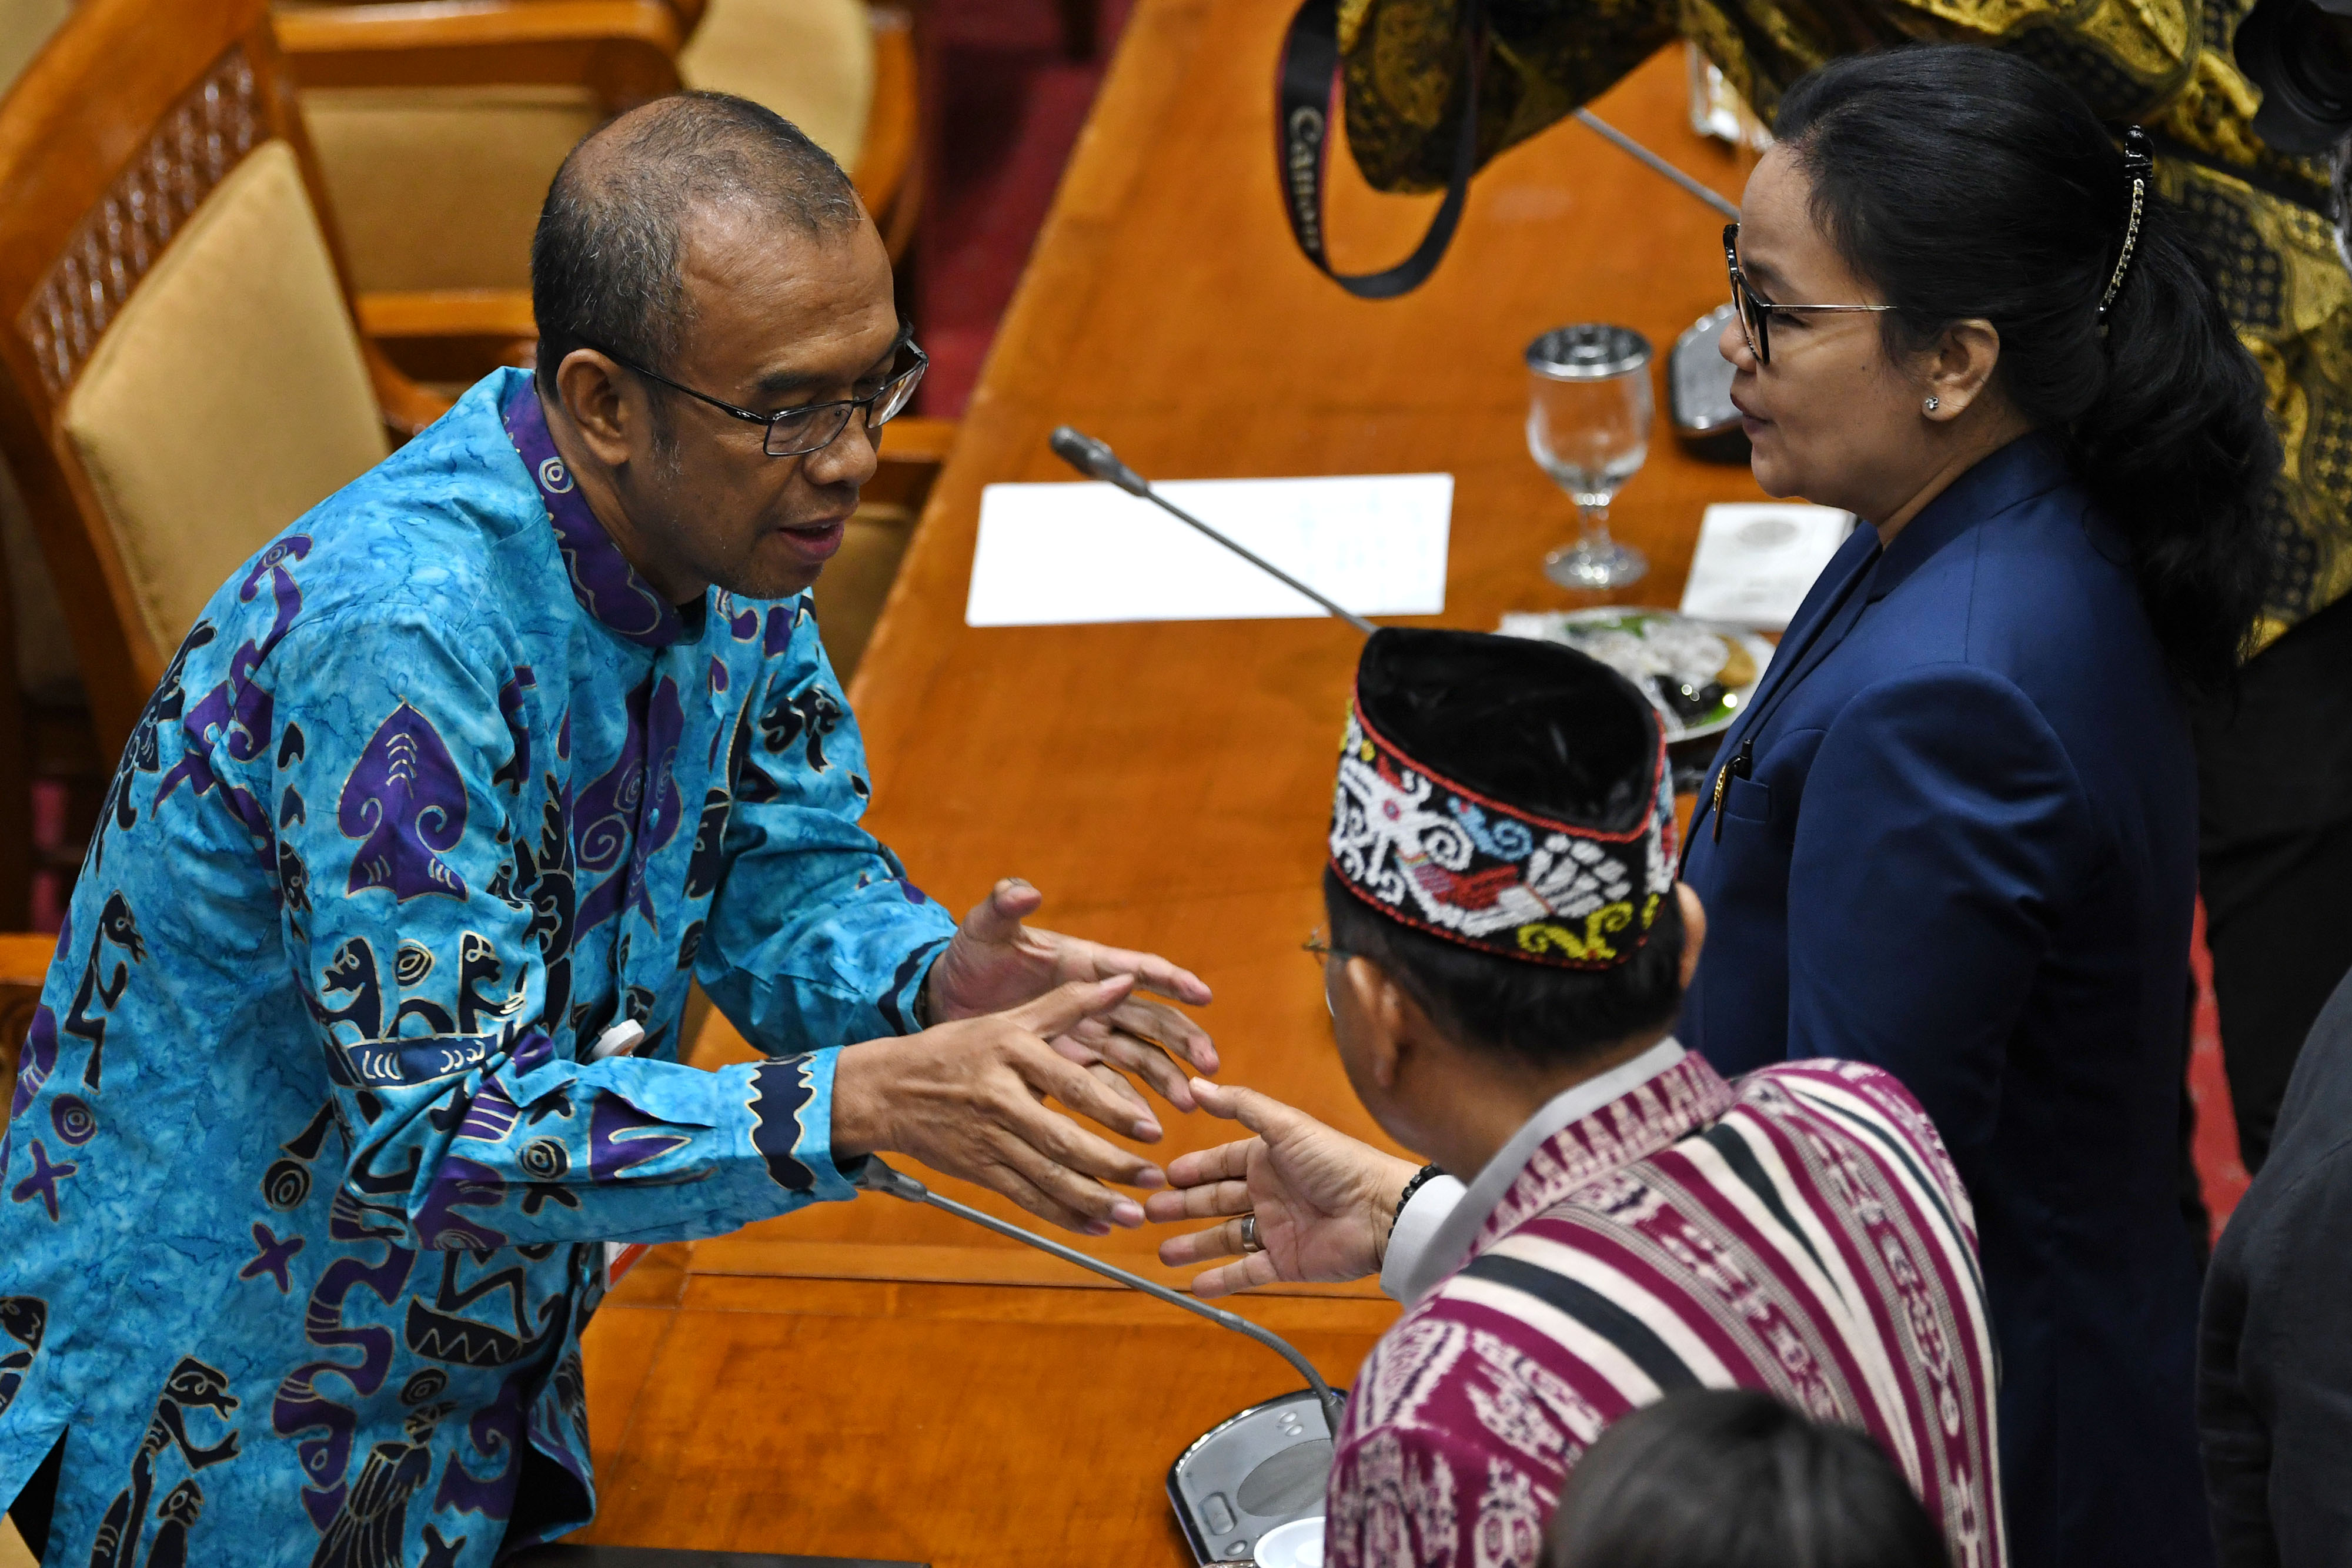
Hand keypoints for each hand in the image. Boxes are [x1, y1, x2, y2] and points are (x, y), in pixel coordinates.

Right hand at [833, 976, 1173, 1234]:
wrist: (888, 1090)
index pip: (1072, 1087)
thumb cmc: (956, 1049)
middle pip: (1062, 1140)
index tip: (1153, 1131)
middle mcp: (1000, 1099)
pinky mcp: (978, 1170)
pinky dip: (1061, 1215)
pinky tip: (1095, 1227)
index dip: (1114, 1111)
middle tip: (1153, 1179)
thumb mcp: (1009, 1020)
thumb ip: (1069, 1003)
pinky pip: (1025, 1197)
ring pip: (1046, 1176)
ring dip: (1092, 1199)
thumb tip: (1126, 981)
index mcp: (1012, 1054)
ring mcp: (987, 1139)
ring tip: (1132, 1214)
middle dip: (1111, 1165)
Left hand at [924, 878, 1218, 1109]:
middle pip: (1152, 1018)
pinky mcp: (1072, 1066)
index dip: (1170, 980)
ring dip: (1167, 1077)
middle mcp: (1095, 1000)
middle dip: (1184, 1039)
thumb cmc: (970, 958)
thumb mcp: (983, 931)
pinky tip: (1146, 1127)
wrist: (945, 1000)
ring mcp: (1087, 1035)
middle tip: (1209, 1064)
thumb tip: (1024, 891)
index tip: (1201, 994)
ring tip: (1188, 1102)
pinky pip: (1109, 1087)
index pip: (1136, 969)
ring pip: (1140, 1056)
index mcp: (1082, 963)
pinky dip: (1129, 1105)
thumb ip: (1002, 907)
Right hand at [1144, 1078, 1418, 1297]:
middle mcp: (1269, 1192)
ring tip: (1163, 1253)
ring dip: (1195, 1246)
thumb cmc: (1336, 1162)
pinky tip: (1194, 1285)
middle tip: (1149, 1212)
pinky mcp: (1287, 1262)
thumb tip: (1195, 1084)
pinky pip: (1247, 1272)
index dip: (1193, 1170)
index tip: (1163, 1176)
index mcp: (1268, 1158)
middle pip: (1216, 1201)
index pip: (1221, 1163)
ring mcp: (1277, 1229)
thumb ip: (1240, 1105)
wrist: (1380, 1212)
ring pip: (1225, 1238)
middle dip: (1183, 1207)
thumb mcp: (1285, 1126)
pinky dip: (1222, 1280)